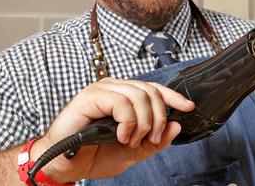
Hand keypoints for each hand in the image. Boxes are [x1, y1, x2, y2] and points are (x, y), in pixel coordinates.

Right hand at [29, 78, 193, 181]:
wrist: (66, 166)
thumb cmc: (94, 154)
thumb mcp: (133, 151)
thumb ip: (155, 141)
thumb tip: (176, 126)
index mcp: (125, 97)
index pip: (155, 90)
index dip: (173, 97)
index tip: (189, 107)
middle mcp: (115, 89)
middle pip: (151, 92)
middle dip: (157, 119)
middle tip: (149, 140)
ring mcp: (102, 90)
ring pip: (139, 95)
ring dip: (142, 122)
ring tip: (131, 140)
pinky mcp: (90, 97)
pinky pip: (121, 102)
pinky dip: (128, 121)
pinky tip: (121, 135)